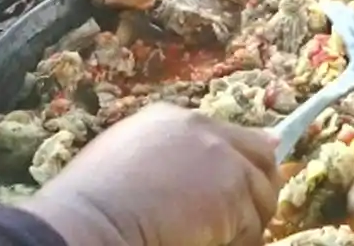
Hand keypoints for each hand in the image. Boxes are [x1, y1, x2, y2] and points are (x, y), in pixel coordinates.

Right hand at [21, 104, 280, 245]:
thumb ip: (175, 150)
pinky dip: (239, 242)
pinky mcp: (233, 194)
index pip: (231, 137)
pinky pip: (251, 227)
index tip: (242, 188)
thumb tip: (240, 150)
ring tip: (219, 238)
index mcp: (174, 120)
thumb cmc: (94, 199)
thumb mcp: (127, 156)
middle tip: (239, 222)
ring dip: (247, 221)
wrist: (91, 221)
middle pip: (260, 158)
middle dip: (257, 189)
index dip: (241, 164)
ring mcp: (223, 160)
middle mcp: (204, 131)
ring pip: (262, 196)